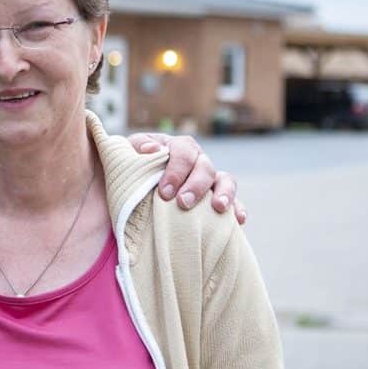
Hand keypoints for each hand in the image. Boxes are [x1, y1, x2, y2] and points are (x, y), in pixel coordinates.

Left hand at [127, 133, 245, 224]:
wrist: (135, 183)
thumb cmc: (133, 166)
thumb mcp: (129, 153)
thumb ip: (138, 148)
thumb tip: (152, 149)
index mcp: (178, 147)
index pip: (183, 153)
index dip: (176, 171)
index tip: (165, 192)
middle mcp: (197, 160)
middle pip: (205, 167)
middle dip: (195, 185)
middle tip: (183, 203)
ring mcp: (209, 179)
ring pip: (225, 180)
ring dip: (224, 193)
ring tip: (218, 208)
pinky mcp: (216, 197)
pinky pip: (234, 201)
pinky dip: (237, 208)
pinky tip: (238, 221)